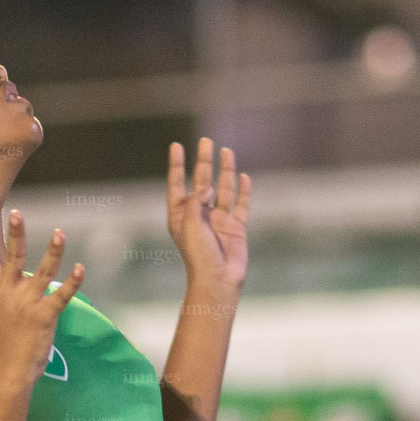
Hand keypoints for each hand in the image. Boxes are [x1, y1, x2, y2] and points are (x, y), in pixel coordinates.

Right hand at [0, 208, 83, 389]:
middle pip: (12, 256)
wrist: (5, 371)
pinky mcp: (43, 316)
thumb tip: (5, 277)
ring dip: (52, 251)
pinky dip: (73, 283)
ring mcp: (25, 303)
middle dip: (15, 233)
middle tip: (18, 213)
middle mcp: (7, 292)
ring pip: (42, 271)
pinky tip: (80, 268)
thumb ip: (1, 290)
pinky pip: (61, 296)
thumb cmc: (1, 342)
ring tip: (60, 233)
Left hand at [167, 137, 250, 292]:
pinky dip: (243, 190)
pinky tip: (244, 176)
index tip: (176, 145)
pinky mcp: (236, 227)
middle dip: (204, 161)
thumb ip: (195, 201)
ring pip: (223, 188)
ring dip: (224, 170)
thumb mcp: (189, 225)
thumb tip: (207, 186)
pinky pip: (240, 204)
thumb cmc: (198, 255)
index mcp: (181, 215)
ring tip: (226, 151)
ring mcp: (218, 220)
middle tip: (205, 141)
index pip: (177, 183)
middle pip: (202, 181)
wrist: (218, 279)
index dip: (176, 164)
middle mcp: (199, 214)